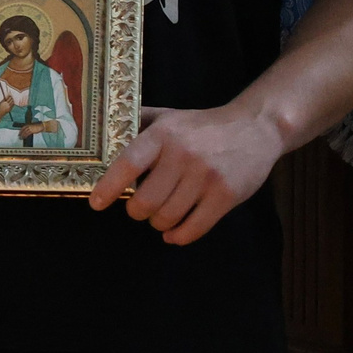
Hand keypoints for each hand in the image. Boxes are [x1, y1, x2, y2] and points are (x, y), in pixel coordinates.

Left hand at [89, 104, 285, 245]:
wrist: (255, 128)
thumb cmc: (201, 125)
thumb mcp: (167, 116)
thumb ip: (136, 125)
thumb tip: (101, 136)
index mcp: (162, 135)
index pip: (128, 164)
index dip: (109, 186)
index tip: (97, 203)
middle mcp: (182, 155)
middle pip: (146, 201)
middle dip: (136, 212)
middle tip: (138, 209)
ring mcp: (206, 177)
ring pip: (168, 217)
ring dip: (157, 224)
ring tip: (158, 217)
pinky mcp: (226, 196)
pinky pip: (195, 228)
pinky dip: (179, 237)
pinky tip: (173, 234)